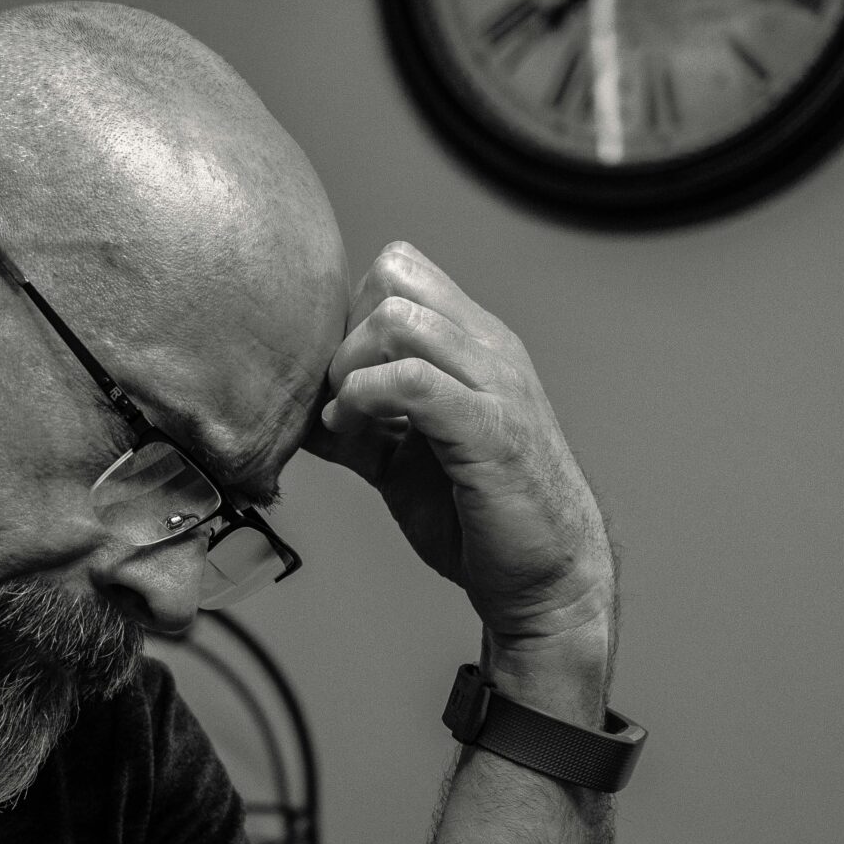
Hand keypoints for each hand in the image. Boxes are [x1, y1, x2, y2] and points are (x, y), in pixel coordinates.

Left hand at [304, 243, 614, 713]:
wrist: (546, 574)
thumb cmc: (479, 514)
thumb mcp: (404, 457)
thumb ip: (359, 424)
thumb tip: (297, 412)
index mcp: (474, 343)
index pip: (399, 269)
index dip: (351, 314)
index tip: (340, 379)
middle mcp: (488, 348)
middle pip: (392, 275)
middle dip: (345, 332)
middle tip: (339, 396)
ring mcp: (495, 384)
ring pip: (397, 318)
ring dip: (350, 367)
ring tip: (346, 418)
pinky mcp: (491, 429)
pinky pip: (411, 381)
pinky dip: (363, 401)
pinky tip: (354, 436)